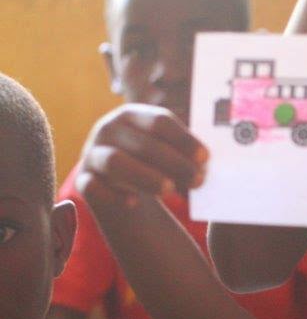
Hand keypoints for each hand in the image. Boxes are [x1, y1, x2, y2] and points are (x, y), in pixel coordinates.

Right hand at [76, 104, 207, 209]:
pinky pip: (93, 187)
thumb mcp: (169, 151)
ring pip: (115, 162)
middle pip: (142, 143)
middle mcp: (109, 130)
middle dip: (174, 162)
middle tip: (199, 180)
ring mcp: (93, 155)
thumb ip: (186, 155)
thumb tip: (210, 167)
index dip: (184, 140)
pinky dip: (113, 195)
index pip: (159, 121)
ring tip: (170, 190)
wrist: (121, 184)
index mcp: (133, 115)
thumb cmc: (154, 162)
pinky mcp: (84, 181)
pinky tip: (134, 203)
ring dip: (144, 176)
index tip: (206, 158)